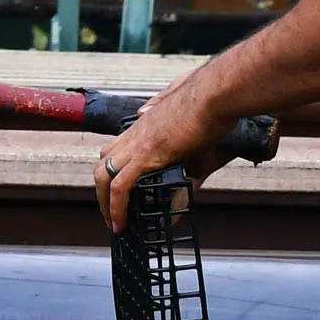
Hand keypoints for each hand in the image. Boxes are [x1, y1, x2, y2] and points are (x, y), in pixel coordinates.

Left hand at [94, 81, 232, 230]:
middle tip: (112, 213)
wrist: (216, 95)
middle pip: (103, 163)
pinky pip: (120, 186)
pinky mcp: (146, 155)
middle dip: (103, 192)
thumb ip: (170, 124)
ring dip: (105, 203)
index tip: (119, 192)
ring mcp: (137, 144)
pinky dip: (117, 207)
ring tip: (116, 224)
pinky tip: (122, 222)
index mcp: (144, 125)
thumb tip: (162, 134)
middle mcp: (135, 133)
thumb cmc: (209, 104)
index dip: (113, 172)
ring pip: (103, 175)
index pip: (115, 149)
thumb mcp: (186, 117)